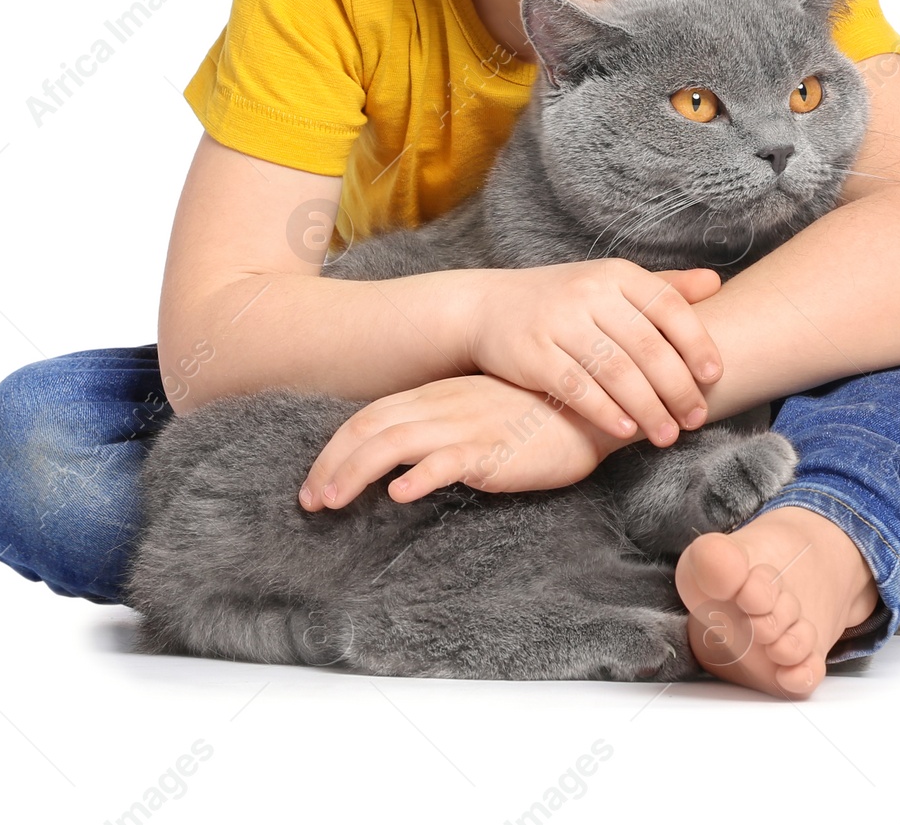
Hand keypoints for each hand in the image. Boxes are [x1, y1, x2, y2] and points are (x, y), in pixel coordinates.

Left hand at [297, 374, 618, 508]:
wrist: (590, 408)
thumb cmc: (537, 416)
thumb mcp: (480, 414)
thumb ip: (443, 429)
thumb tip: (404, 462)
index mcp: (437, 397)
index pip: (371, 417)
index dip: (335, 449)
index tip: (314, 482)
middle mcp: (444, 406)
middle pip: (370, 428)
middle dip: (331, 464)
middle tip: (308, 501)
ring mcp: (467, 426)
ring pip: (395, 443)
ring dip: (357, 472)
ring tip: (333, 503)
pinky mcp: (494, 449)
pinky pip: (449, 460)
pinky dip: (420, 476)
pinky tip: (401, 495)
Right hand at [464, 260, 722, 446]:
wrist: (487, 307)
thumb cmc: (564, 300)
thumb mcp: (609, 283)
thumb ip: (661, 287)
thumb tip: (715, 283)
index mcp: (615, 273)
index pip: (667, 306)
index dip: (696, 342)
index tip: (713, 376)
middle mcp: (589, 292)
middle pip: (646, 345)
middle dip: (677, 387)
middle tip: (695, 418)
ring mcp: (559, 322)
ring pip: (615, 370)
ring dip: (647, 408)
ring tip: (667, 435)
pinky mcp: (533, 354)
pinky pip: (576, 387)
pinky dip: (604, 411)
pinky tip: (624, 431)